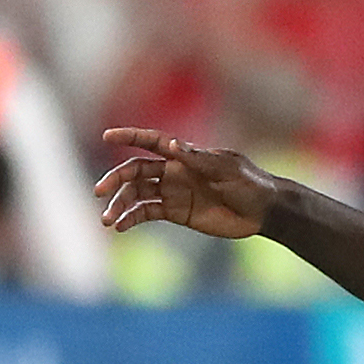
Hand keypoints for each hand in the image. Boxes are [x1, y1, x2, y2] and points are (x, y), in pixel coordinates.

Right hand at [94, 128, 286, 238]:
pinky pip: (148, 213)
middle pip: (136, 171)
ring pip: (138, 194)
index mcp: (186, 156)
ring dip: (120, 204)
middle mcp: (174, 172)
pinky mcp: (177, 213)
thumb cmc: (250, 184)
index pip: (152, 142)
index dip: (130, 137)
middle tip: (99, 191)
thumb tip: (173, 145)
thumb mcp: (228, 170)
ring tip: (108, 219)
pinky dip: (132, 218)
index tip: (107, 136)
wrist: (264, 212)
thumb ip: (199, 160)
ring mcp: (173, 192)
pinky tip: (120, 227)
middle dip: (116, 179)